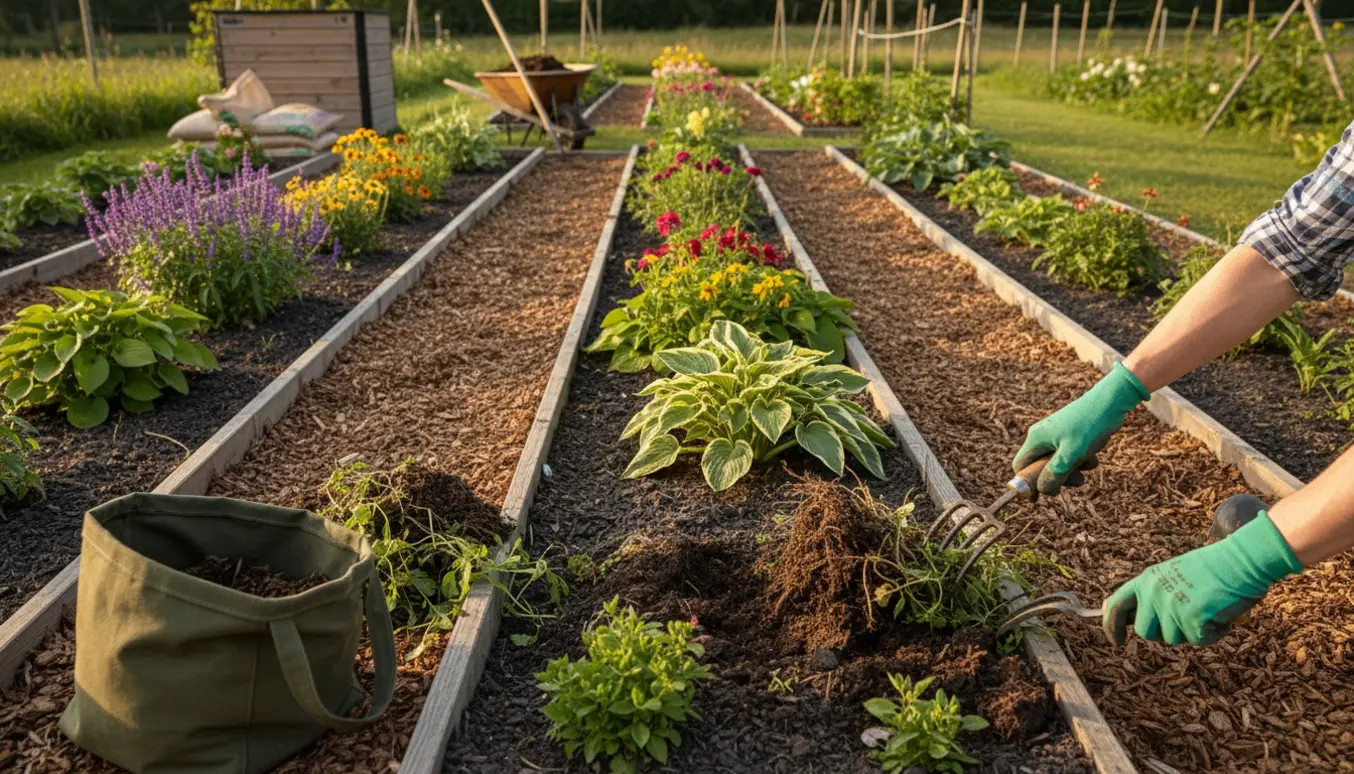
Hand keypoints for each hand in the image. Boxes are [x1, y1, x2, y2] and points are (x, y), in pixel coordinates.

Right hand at [1013, 362, 1149, 494]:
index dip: (1027, 483)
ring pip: (1058, 462)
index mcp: (1036, 439)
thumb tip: (1043, 490)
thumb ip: (1055, 474)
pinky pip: (1070, 454)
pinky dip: (1081, 459)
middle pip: (1040, 467)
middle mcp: (1042, 436)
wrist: (1111, 401)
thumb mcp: (1071, 454)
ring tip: (1089, 463)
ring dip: (1073, 469)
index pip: (1020, 466)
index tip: (1037, 499)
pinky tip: (1093, 454)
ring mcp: (1056, 435)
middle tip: (1075, 481)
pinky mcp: (1070, 434)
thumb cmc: (1089, 425)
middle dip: (1058, 477)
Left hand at [1103, 511, 1302, 645]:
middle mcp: (1154, 592)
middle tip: (1188, 618)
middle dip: (1165, 632)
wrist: (1242, 560)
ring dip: (1193, 631)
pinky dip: (1214, 633)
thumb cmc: (1213, 569)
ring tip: (1208, 609)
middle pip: (1146, 632)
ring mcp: (1171, 605)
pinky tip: (1221, 614)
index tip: (1116, 641)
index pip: (1117, 605)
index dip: (1111, 626)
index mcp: (1147, 579)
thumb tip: (1129, 617)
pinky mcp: (1192, 618)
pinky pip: (1199, 640)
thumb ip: (1151, 593)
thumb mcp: (1172, 574)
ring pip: (1174, 639)